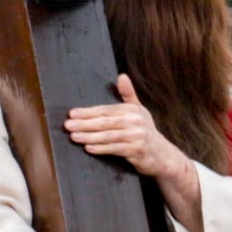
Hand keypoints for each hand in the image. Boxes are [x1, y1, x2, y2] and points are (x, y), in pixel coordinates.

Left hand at [64, 75, 187, 180]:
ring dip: (89, 136)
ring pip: (108, 136)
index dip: (88, 112)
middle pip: (105, 122)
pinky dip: (101, 149)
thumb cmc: (146, 132)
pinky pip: (115, 149)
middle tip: (67, 125)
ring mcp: (137, 136)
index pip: (106, 110)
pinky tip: (88, 148)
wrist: (163, 155)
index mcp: (132, 110)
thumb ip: (128, 95)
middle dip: (84, 124)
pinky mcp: (137, 151)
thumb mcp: (139, 111)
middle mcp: (136, 121)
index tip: (71, 114)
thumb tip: (121, 75)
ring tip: (74, 137)